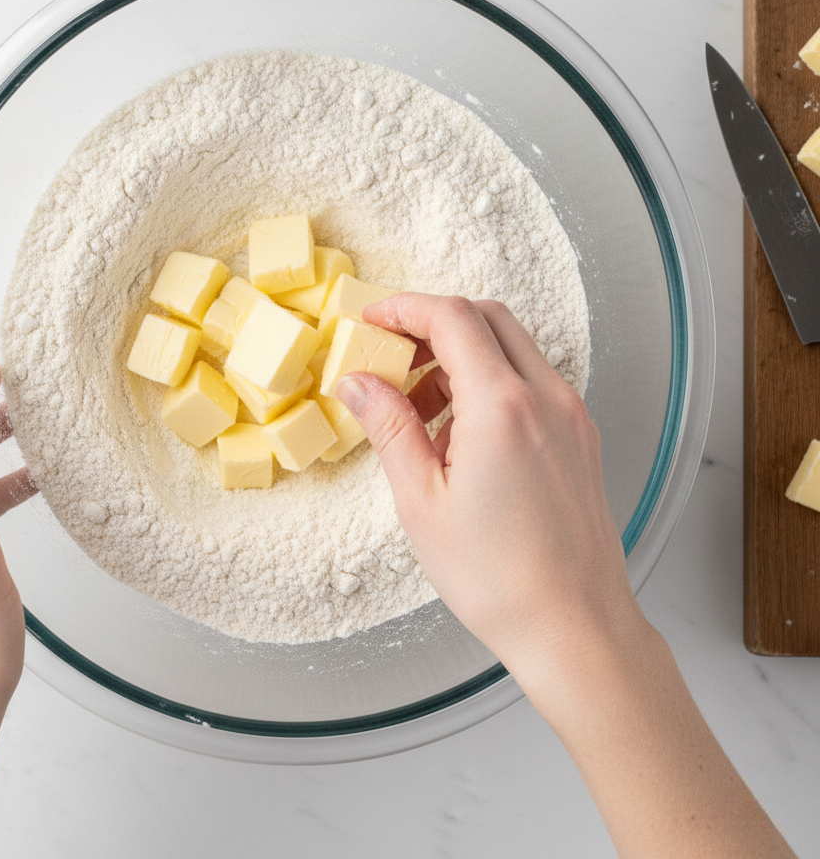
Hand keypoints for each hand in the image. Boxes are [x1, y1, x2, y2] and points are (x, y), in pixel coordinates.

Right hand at [337, 294, 796, 858]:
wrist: (576, 628)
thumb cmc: (499, 578)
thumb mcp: (421, 501)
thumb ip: (388, 427)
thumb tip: (358, 382)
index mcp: (503, 406)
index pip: (452, 317)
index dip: (404, 309)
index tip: (372, 322)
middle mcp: (546, 397)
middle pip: (487, 317)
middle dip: (433, 324)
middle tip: (392, 356)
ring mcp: (571, 415)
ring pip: (511, 347)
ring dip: (462, 354)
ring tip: (420, 407)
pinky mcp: (579, 436)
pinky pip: (531, 381)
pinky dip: (490, 382)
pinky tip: (460, 432)